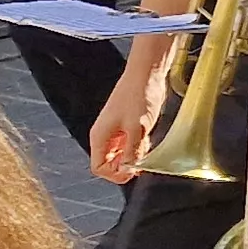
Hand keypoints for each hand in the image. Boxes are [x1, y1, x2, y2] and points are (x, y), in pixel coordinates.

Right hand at [87, 48, 172, 183]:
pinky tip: (149, 139)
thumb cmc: (138, 96)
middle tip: (142, 160)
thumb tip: (128, 170)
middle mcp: (105, 135)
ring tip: (146, 146)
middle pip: (110, 162)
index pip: (99, 167)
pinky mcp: (128, 124)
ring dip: (134, 155)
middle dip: (126, 165)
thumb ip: (132, 151)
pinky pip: (131, 143)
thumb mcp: (137, 128)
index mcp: (100, 136)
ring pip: (122, 154)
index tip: (133, 171)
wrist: (147, 74)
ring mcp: (117, 129)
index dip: (115, 173)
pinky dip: (140, 146)